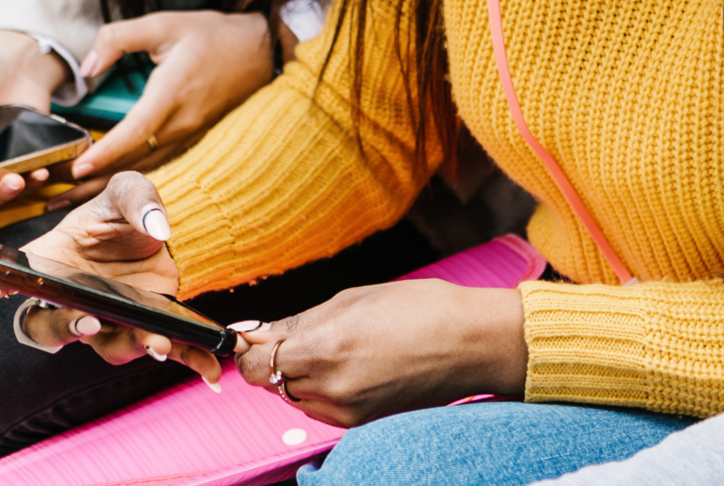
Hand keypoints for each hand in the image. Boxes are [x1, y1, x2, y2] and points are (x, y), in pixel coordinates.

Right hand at [0, 172, 225, 383]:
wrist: (162, 234)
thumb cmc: (126, 213)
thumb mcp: (128, 190)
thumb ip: (137, 198)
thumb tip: (156, 226)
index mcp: (50, 263)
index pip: (5, 280)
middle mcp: (71, 300)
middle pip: (47, 329)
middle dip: (64, 330)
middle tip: (88, 321)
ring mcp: (108, 320)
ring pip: (107, 346)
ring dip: (129, 346)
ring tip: (157, 342)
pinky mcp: (144, 328)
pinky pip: (159, 351)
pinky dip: (186, 361)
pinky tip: (211, 368)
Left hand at [71, 10, 272, 180]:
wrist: (264, 52)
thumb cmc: (214, 35)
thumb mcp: (164, 23)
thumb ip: (119, 38)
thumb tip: (87, 65)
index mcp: (172, 93)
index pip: (134, 132)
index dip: (105, 153)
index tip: (76, 166)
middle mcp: (182, 122)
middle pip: (133, 160)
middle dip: (93, 179)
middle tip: (54, 192)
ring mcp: (190, 134)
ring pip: (144, 167)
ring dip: (108, 184)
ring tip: (71, 198)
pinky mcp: (193, 138)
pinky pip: (158, 162)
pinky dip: (130, 176)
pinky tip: (109, 184)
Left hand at [231, 280, 527, 426]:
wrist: (473, 343)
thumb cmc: (420, 310)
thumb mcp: (351, 300)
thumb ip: (298, 322)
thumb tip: (256, 333)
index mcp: (323, 349)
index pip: (256, 365)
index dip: (250, 349)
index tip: (256, 335)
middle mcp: (330, 388)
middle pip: (273, 382)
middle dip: (277, 359)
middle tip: (298, 334)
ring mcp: (348, 411)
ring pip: (296, 397)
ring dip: (299, 375)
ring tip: (333, 347)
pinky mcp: (363, 423)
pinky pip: (322, 409)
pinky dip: (322, 390)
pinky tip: (349, 365)